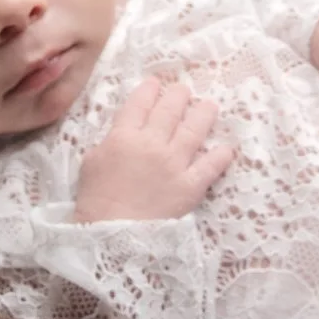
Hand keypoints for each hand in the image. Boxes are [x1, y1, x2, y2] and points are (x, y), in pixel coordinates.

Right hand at [74, 77, 235, 222]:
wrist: (110, 235)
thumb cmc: (95, 200)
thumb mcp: (91, 163)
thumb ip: (109, 142)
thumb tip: (123, 133)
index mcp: (123, 136)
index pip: (140, 103)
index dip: (149, 89)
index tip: (156, 83)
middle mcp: (152, 144)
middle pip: (170, 109)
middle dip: (179, 95)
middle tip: (184, 91)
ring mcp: (174, 163)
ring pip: (195, 129)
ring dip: (204, 113)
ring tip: (209, 106)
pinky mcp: (190, 185)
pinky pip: (211, 165)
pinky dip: (221, 155)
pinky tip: (227, 149)